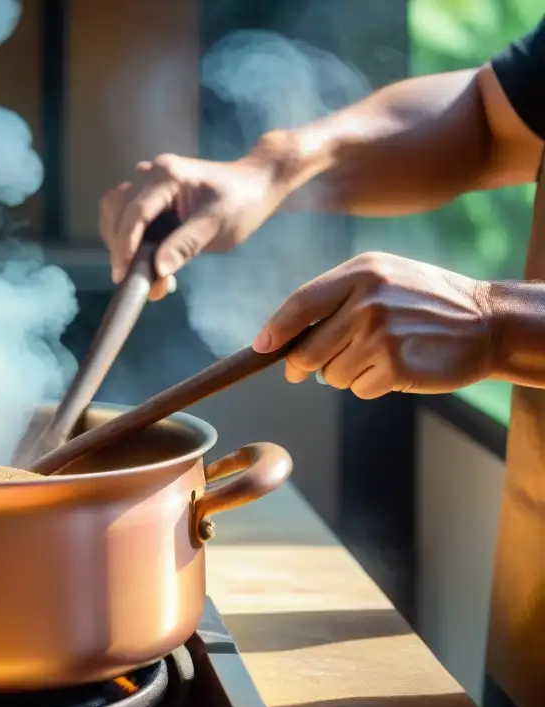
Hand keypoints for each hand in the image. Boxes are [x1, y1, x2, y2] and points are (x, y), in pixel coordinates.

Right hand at [99, 147, 290, 299]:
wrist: (254, 184)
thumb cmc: (241, 203)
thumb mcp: (218, 225)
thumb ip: (186, 246)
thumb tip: (158, 270)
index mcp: (168, 175)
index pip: (135, 214)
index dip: (125, 247)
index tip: (122, 276)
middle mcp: (151, 172)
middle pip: (117, 211)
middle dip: (121, 248)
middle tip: (136, 279)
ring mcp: (147, 180)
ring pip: (115, 211)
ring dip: (121, 242)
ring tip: (142, 269)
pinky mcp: (149, 192)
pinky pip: (125, 213)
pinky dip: (129, 237)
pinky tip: (146, 256)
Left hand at [252, 252, 494, 398]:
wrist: (487, 322)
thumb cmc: (424, 301)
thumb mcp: (382, 278)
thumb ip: (334, 298)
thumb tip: (280, 338)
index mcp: (360, 273)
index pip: (300, 304)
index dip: (275, 330)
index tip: (261, 347)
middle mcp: (367, 301)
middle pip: (307, 350)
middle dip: (307, 364)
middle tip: (322, 364)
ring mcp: (381, 334)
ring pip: (330, 374)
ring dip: (347, 373)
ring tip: (380, 353)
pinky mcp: (395, 366)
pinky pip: (357, 389)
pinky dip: (370, 385)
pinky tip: (396, 367)